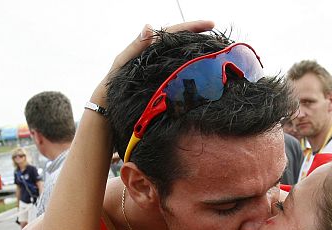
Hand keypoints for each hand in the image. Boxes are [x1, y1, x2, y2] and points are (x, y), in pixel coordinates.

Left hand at [93, 20, 215, 103]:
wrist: (112, 103)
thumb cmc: (116, 81)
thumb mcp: (124, 61)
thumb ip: (136, 45)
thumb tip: (148, 27)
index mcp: (152, 46)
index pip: (176, 32)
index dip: (193, 26)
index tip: (211, 23)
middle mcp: (161, 56)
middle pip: (185, 43)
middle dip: (202, 39)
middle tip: (220, 41)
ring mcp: (165, 70)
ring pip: (186, 59)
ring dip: (202, 56)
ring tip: (218, 56)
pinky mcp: (167, 84)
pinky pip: (184, 75)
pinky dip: (196, 73)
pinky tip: (206, 76)